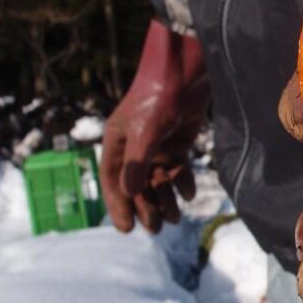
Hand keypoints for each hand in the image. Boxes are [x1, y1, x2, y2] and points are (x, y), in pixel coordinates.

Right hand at [100, 20, 209, 232]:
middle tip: (156, 229)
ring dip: (166, 200)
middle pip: (137, 186)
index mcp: (117, 143)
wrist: (185, 73)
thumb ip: (138, 162)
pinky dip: (183, 183)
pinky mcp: (178, 142)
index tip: (126, 229)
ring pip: (158, 181)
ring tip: (175, 219)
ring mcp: (157, 146)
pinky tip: (189, 194)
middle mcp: (134, 147)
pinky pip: (177, 170)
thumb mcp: (145, 130)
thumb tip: (131, 193)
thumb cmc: (158, 97)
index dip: (119, 205)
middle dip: (146, 208)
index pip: (113, 181)